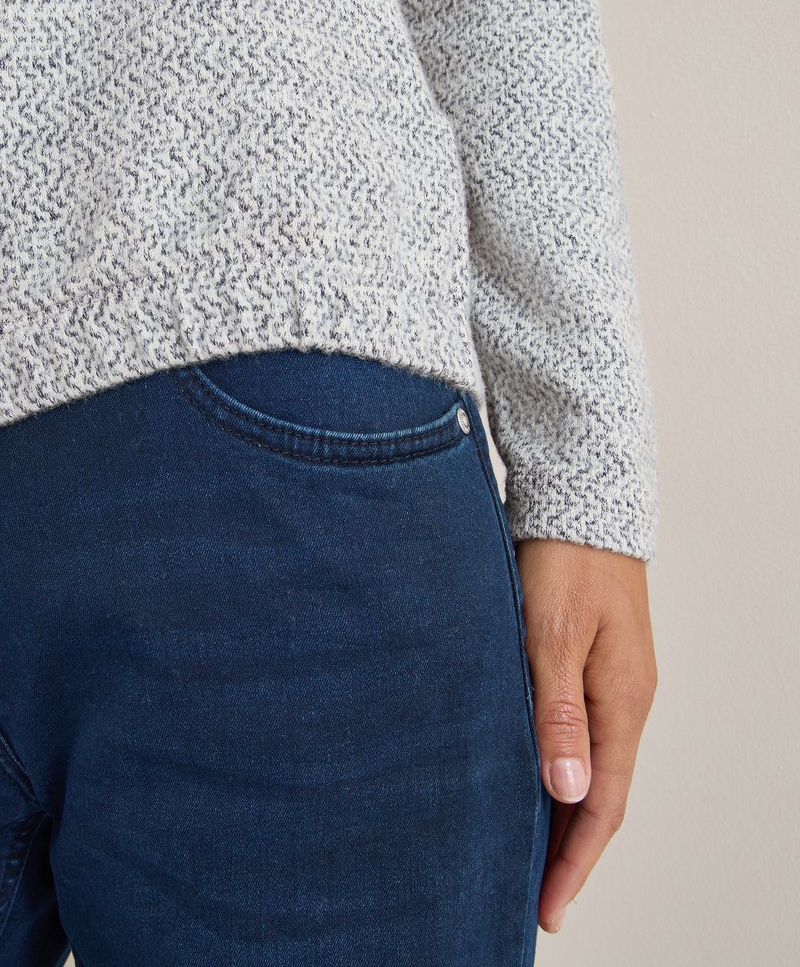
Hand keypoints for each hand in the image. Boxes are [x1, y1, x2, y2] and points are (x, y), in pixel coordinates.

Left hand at [513, 537, 657, 934]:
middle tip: (532, 896)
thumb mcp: (553, 637)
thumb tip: (566, 792)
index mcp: (622, 701)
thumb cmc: (565, 561)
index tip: (547, 908)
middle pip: (600, 793)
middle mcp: (623, 699)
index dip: (575, 860)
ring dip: (562, 813)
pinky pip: (580, 734)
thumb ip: (557, 713)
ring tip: (528, 854)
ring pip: (589, 765)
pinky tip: (532, 780)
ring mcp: (610, 681)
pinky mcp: (590, 662)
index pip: (603, 802)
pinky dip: (559, 770)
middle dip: (569, 849)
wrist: (581, 503)